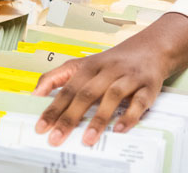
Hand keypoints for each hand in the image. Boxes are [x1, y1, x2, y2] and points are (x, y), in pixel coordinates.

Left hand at [33, 13, 187, 146]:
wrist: (152, 47)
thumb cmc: (115, 61)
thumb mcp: (85, 64)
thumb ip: (59, 76)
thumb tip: (35, 93)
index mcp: (90, 66)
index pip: (68, 88)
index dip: (53, 108)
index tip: (41, 126)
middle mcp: (109, 70)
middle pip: (86, 93)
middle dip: (70, 117)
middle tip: (57, 137)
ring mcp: (129, 77)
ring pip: (112, 96)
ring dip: (99, 118)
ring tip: (87, 139)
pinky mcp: (148, 86)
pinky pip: (140, 102)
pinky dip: (130, 116)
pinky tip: (120, 129)